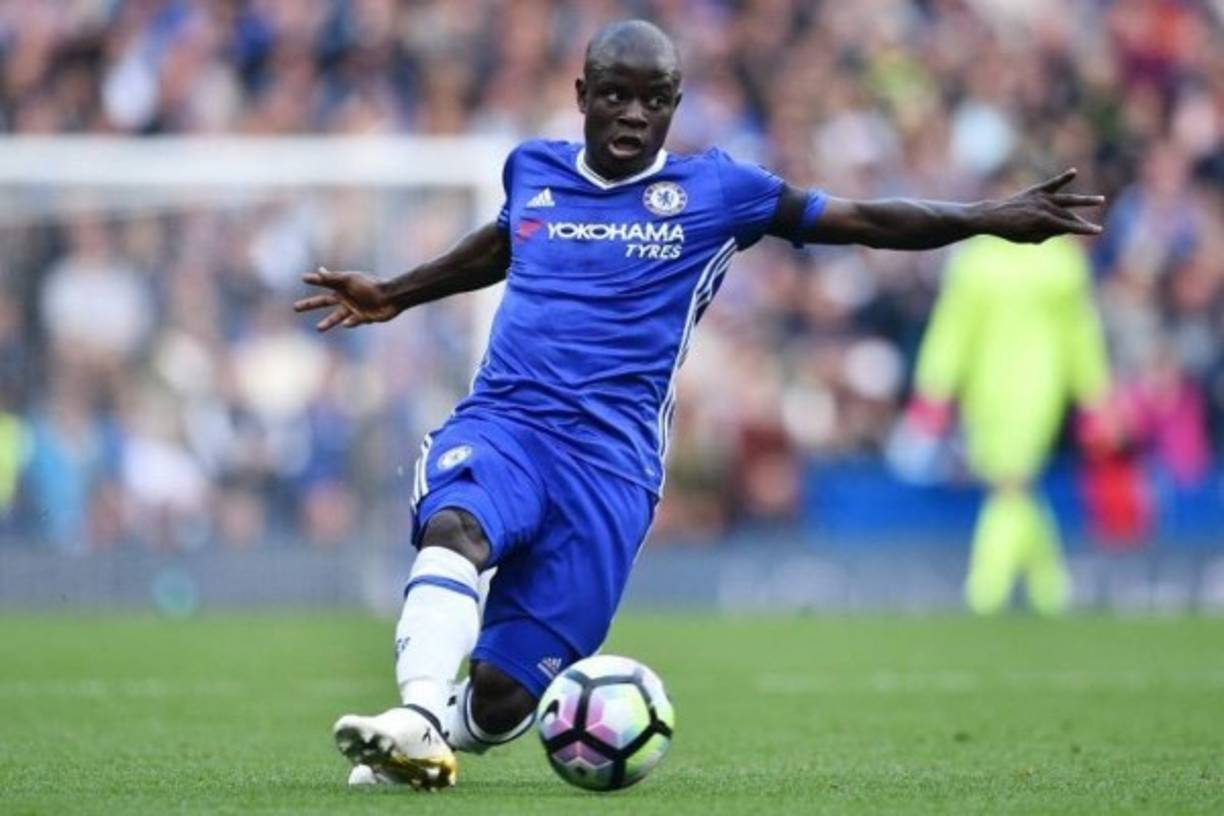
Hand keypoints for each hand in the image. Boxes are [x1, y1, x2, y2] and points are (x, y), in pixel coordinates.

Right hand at [293, 267, 400, 331]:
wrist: (391, 297)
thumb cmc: (370, 285)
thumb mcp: (350, 280)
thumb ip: (333, 278)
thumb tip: (319, 271)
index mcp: (342, 286)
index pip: (324, 282)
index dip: (314, 280)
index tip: (302, 278)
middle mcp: (345, 297)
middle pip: (323, 301)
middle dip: (309, 304)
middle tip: (295, 307)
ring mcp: (353, 308)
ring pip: (336, 317)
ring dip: (327, 323)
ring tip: (318, 328)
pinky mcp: (362, 318)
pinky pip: (353, 322)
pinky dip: (350, 323)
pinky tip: (347, 324)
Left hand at [987, 168, 1104, 243]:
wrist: (994, 216)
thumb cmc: (1011, 231)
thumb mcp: (1030, 238)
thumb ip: (1048, 233)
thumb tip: (1065, 227)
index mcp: (1043, 222)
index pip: (1069, 227)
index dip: (1084, 229)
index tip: (1098, 231)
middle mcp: (1045, 208)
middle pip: (1069, 216)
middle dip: (1082, 223)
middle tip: (1096, 228)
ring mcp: (1042, 198)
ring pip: (1068, 199)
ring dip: (1085, 200)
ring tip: (1100, 200)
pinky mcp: (1037, 190)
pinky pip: (1052, 184)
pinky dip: (1063, 178)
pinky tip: (1074, 172)